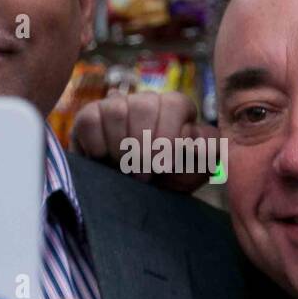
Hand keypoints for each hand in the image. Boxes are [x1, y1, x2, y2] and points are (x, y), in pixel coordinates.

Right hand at [71, 91, 217, 193]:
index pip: (175, 104)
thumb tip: (206, 140)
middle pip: (145, 105)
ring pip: (118, 110)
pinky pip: (91, 121)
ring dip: (121, 150)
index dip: (169, 138)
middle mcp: (147, 100)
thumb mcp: (192, 172)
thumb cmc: (163, 181)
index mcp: (176, 108)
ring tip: (123, 170)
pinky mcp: (89, 115)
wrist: (129, 198)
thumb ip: (208, 154)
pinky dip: (98, 147)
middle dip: (144, 147)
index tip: (164, 167)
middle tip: (143, 176)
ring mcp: (116, 104)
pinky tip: (103, 161)